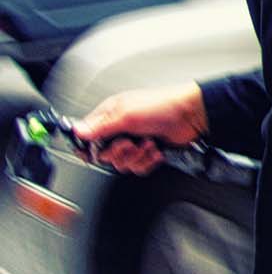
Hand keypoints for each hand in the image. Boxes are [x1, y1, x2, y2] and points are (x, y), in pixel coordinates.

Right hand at [74, 82, 208, 174]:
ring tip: (147, 144)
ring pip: (123, 164)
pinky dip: (148, 161)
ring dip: (137, 157)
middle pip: (106, 155)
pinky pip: (139, 167)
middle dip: (119, 153)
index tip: (93, 152)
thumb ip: (101, 126)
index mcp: (109, 116)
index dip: (88, 146)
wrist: (190, 116)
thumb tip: (78, 131)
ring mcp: (134, 142)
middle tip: (129, 143)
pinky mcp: (148, 152)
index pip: (88, 136)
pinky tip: (155, 149)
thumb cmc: (160, 106)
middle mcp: (120, 130)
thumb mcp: (125, 114)